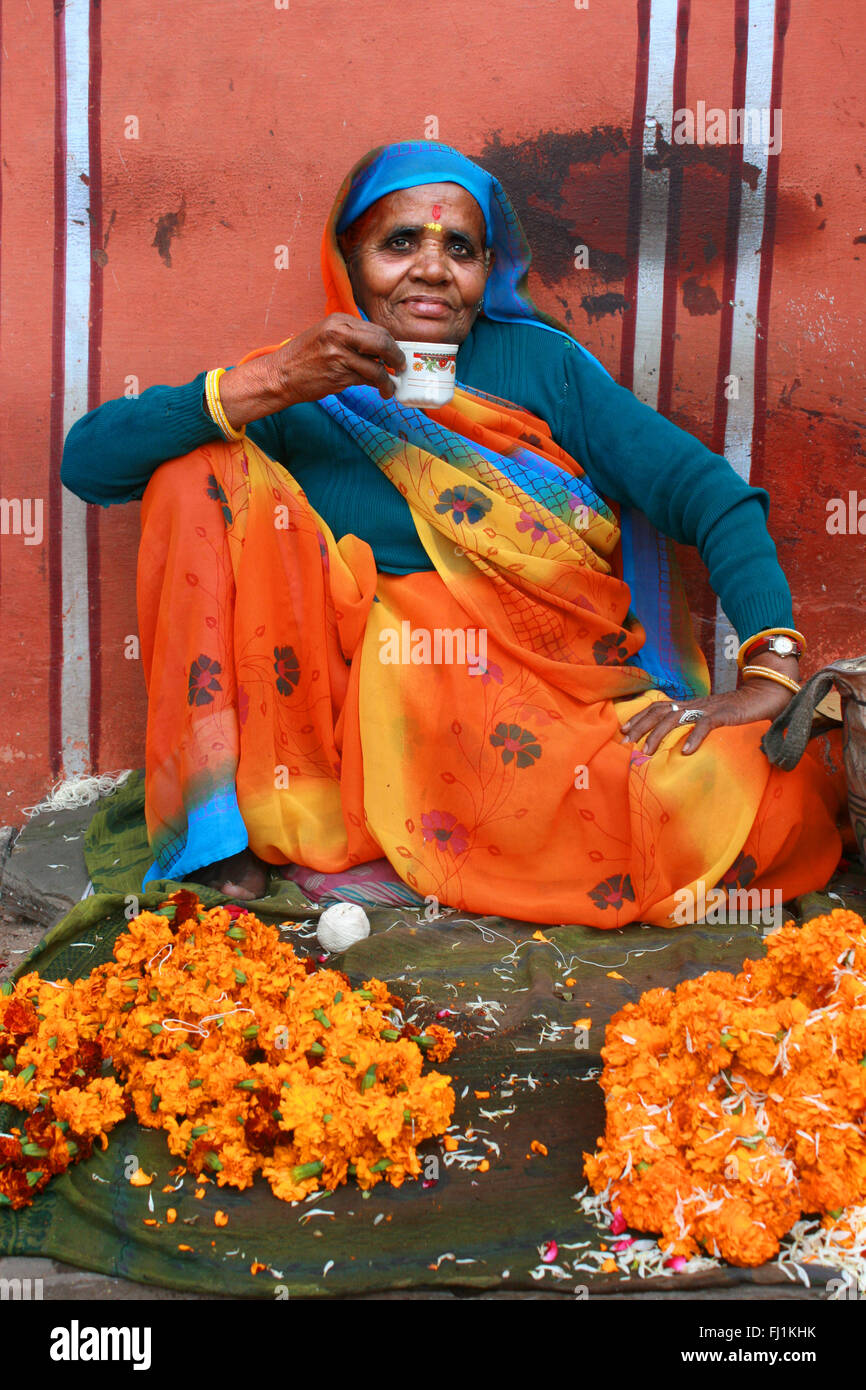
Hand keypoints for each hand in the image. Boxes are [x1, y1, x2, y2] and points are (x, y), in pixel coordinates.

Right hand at [217, 314, 407, 428]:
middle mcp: (339, 334)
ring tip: (390, 387)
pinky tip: (380, 390)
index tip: (396, 353)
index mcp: (338, 321)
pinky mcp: (338, 376)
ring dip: (388, 380)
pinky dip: (376, 386)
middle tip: (401, 367)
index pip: (376, 329)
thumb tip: (381, 348)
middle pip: (382, 342)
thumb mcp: (327, 335)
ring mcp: (339, 355)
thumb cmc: (304, 356)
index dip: (391, 343)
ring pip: (376, 367)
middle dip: (396, 356)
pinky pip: (365, 381)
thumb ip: (352, 337)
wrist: (280, 375)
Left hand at [620, 677, 794, 755]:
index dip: (639, 717)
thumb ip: (695, 725)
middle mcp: (694, 704)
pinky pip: (706, 725)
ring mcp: (708, 708)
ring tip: (647, 751)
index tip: (624, 731)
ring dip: (659, 734)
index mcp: (690, 705)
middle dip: (640, 725)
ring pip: (676, 717)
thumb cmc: (738, 710)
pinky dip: (694, 737)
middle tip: (626, 742)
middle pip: (660, 711)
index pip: (658, 707)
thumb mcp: (711, 717)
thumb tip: (679, 745)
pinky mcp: (725, 714)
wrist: (765, 695)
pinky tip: (685, 752)